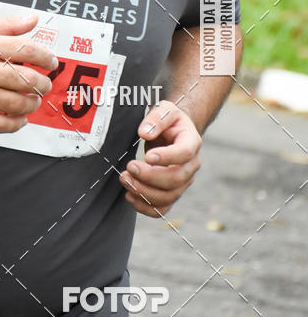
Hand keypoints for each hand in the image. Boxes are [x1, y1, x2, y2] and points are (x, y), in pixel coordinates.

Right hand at [0, 12, 56, 132]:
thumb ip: (7, 25)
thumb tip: (32, 19)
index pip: (27, 50)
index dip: (46, 57)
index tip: (51, 62)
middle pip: (27, 79)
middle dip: (43, 83)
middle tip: (45, 83)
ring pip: (17, 103)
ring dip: (33, 103)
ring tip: (34, 100)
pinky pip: (0, 124)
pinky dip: (16, 124)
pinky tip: (20, 119)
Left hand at [119, 100, 201, 216]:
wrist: (174, 132)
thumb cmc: (169, 120)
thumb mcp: (164, 109)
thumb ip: (156, 118)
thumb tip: (144, 133)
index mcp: (191, 142)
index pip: (184, 153)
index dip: (167, 157)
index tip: (147, 156)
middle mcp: (191, 165)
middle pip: (176, 179)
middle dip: (150, 177)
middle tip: (129, 168)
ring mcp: (183, 181)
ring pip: (168, 196)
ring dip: (144, 192)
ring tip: (125, 180)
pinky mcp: (172, 192)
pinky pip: (162, 207)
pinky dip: (146, 207)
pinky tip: (130, 196)